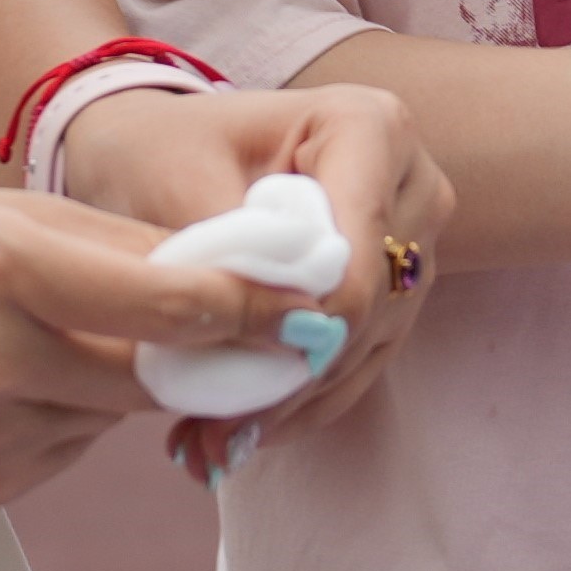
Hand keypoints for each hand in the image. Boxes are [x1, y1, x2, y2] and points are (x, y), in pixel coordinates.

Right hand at [0, 191, 280, 509]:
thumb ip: (110, 250)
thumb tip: (234, 279)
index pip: (158, 302)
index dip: (243, 307)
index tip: (308, 302)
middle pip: (152, 372)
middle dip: (203, 352)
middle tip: (263, 326)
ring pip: (112, 415)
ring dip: (120, 381)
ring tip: (50, 337)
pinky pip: (69, 451)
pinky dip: (67, 416)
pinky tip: (4, 385)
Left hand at [53, 74, 454, 475]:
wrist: (160, 152)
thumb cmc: (162, 150)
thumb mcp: (175, 182)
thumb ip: (232, 246)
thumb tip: (282, 326)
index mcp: (368, 125)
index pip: (360, 243)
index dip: (316, 318)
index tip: (252, 377)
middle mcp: (409, 181)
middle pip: (373, 299)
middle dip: (297, 371)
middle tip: (217, 429)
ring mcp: (410, 242)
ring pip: (369, 342)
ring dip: (295, 401)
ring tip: (211, 444)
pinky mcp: (392, 294)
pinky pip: (362, 360)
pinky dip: (303, 403)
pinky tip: (241, 434)